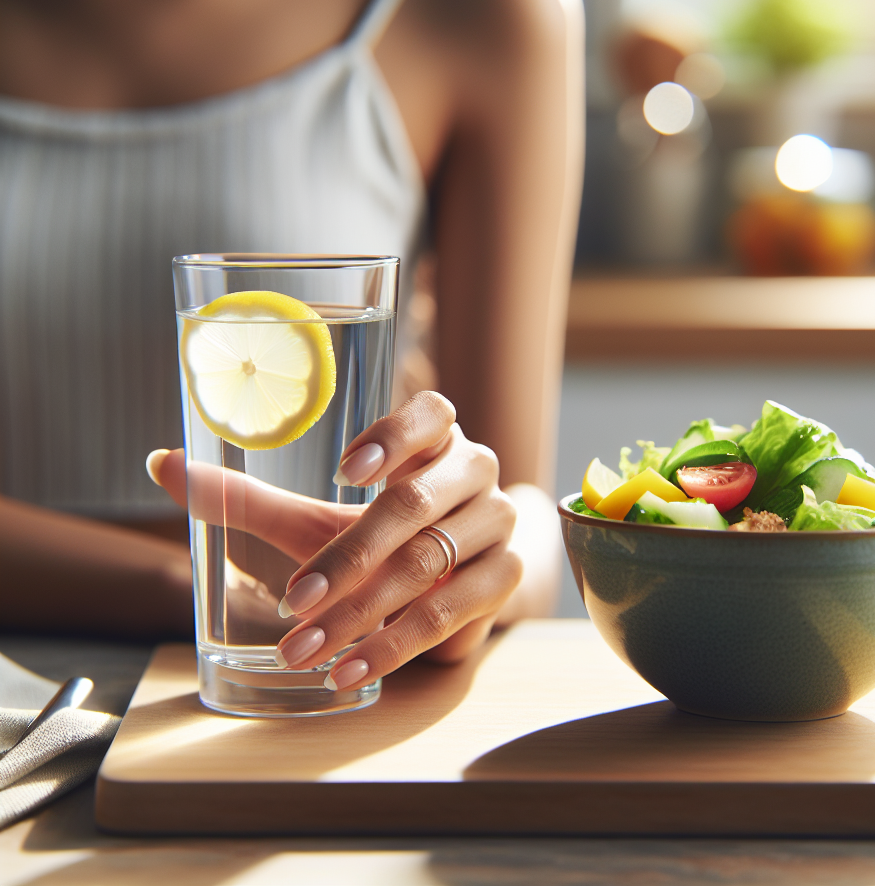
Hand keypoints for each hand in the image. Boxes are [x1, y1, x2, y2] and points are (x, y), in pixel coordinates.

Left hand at [274, 392, 520, 689]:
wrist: (451, 580)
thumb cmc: (380, 536)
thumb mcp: (317, 518)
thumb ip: (250, 499)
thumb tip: (161, 463)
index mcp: (435, 440)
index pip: (432, 414)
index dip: (393, 436)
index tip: (342, 471)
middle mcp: (475, 472)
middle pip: (414, 503)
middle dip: (347, 559)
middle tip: (291, 602)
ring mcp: (496, 524)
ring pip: (428, 564)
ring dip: (359, 613)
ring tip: (303, 651)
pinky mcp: (503, 579)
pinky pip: (449, 613)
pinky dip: (394, 646)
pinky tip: (351, 671)